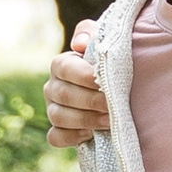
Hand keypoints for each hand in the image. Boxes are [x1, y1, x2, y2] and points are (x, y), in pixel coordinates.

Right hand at [45, 25, 109, 147]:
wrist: (119, 88)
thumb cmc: (110, 63)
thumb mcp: (104, 42)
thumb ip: (91, 33)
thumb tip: (79, 44)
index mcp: (61, 64)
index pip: (64, 68)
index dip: (84, 76)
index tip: (104, 82)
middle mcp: (53, 86)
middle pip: (62, 95)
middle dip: (90, 101)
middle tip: (112, 105)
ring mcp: (53, 109)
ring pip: (57, 117)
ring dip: (85, 120)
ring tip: (109, 121)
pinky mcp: (59, 129)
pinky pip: (56, 137)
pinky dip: (71, 137)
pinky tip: (90, 135)